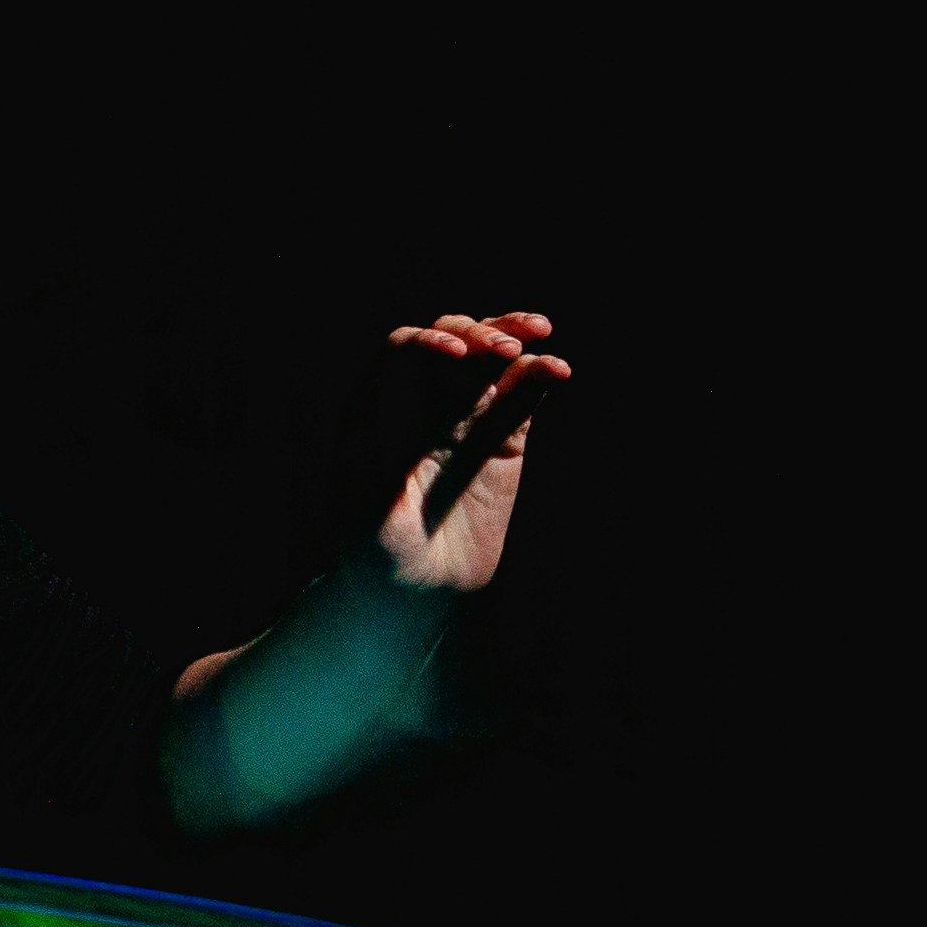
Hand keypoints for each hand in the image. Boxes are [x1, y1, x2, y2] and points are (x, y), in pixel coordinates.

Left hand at [366, 307, 569, 592]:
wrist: (413, 596)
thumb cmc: (372, 561)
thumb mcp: (368, 521)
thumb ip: (380, 481)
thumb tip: (387, 444)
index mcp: (378, 410)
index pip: (403, 350)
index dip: (430, 341)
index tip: (457, 354)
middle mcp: (421, 405)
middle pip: (452, 343)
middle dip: (477, 333)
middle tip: (505, 348)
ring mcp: (465, 421)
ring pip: (491, 361)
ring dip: (513, 336)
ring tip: (540, 330)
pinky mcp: (503, 442)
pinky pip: (524, 396)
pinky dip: (541, 375)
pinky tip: (559, 370)